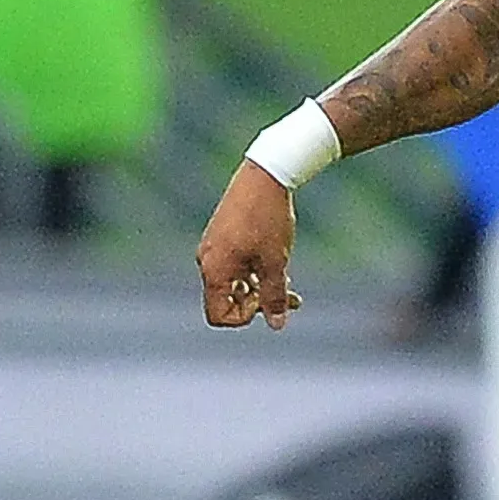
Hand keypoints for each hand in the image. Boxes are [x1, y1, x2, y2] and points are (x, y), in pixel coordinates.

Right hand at [198, 165, 300, 326]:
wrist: (264, 174)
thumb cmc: (268, 219)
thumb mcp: (275, 262)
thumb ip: (273, 296)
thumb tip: (276, 325)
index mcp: (214, 270)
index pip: (219, 315)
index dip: (245, 317)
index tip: (270, 303)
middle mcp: (208, 260)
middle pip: (227, 299)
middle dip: (259, 303)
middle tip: (290, 297)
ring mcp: (213, 247)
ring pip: (234, 281)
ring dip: (260, 287)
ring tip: (289, 283)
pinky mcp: (222, 235)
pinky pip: (234, 264)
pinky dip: (254, 270)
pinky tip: (277, 263)